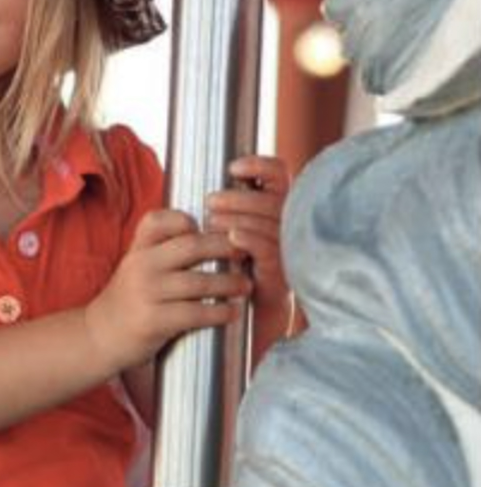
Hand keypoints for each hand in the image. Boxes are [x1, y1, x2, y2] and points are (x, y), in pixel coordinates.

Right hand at [84, 208, 248, 373]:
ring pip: (198, 282)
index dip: (187, 220)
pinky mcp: (152, 320)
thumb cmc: (128, 300)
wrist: (99, 336)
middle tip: (248, 252)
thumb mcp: (136, 266)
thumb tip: (215, 237)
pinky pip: (194, 313)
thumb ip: (164, 251)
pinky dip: (219, 312)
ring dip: (230, 283)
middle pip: (191, 246)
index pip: (159, 220)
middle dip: (225, 247)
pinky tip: (232, 312)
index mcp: (138, 249)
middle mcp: (140, 265)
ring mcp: (146, 293)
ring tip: (247, 286)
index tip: (213, 226)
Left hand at [206, 154, 294, 354]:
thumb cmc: (230, 274)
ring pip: (271, 222)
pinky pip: (270, 250)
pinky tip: (233, 238)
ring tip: (212, 219)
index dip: (261, 165)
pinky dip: (251, 240)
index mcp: (274, 212)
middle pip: (273, 198)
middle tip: (211, 201)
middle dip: (240, 196)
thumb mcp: (225, 238)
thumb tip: (199, 190)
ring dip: (240, 216)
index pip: (279, 176)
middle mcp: (287, 227)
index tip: (233, 166)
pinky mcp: (282, 274)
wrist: (244, 321)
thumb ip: (220, 214)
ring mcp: (288, 250)